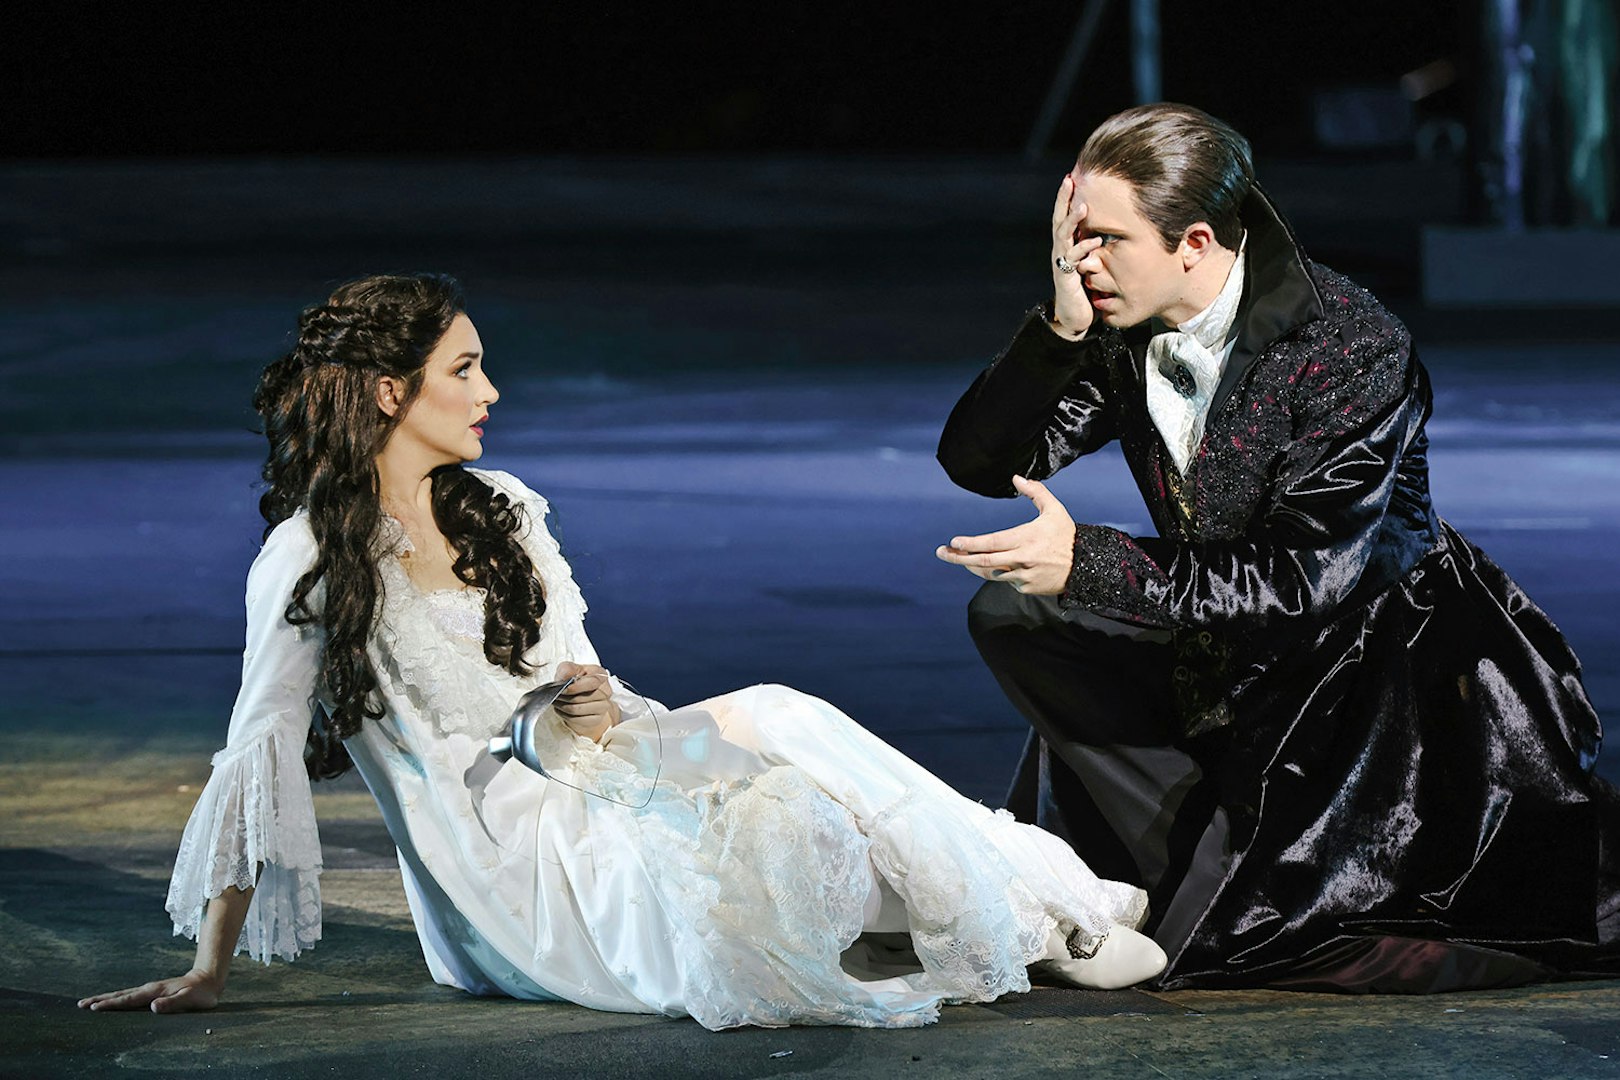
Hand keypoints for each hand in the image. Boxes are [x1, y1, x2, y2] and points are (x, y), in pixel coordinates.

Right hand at [78, 969, 221, 1012]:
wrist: (208, 980)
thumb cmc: (201, 993)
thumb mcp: (190, 999)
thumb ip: (173, 1003)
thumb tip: (153, 1007)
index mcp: (154, 992)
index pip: (128, 1000)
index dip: (111, 1005)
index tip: (93, 1008)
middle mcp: (149, 989)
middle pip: (120, 995)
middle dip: (100, 1000)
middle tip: (80, 1005)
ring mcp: (150, 990)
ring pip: (123, 994)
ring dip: (105, 999)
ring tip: (88, 1003)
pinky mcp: (152, 992)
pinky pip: (129, 996)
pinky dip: (116, 999)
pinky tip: (111, 1003)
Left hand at [553, 662, 619, 741]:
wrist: (580, 696)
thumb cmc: (575, 681)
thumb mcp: (569, 669)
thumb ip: (567, 669)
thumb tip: (565, 675)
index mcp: (600, 675)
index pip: (592, 682)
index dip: (575, 687)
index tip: (562, 688)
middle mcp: (606, 691)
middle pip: (581, 698)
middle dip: (564, 697)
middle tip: (556, 695)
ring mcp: (603, 706)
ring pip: (577, 709)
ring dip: (562, 706)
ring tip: (557, 701)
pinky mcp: (597, 719)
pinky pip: (577, 719)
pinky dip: (565, 715)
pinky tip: (562, 709)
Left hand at [935, 475, 1075, 594]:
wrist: (1086, 566)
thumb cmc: (1066, 535)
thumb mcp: (1054, 510)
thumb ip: (1035, 492)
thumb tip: (1016, 477)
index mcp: (1026, 538)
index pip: (991, 543)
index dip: (971, 544)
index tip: (954, 542)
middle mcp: (1022, 559)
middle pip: (984, 561)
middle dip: (959, 558)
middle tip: (941, 552)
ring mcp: (1024, 576)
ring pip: (991, 573)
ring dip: (974, 566)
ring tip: (962, 558)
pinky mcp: (1027, 589)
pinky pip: (1006, 581)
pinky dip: (1000, 573)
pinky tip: (999, 566)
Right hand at [1050, 174, 1104, 339]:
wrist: (1075, 316)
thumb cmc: (1085, 289)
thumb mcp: (1091, 262)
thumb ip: (1094, 247)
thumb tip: (1107, 230)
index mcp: (1066, 245)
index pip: (1064, 216)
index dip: (1066, 197)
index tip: (1072, 177)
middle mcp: (1060, 251)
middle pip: (1058, 220)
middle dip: (1063, 200)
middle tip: (1069, 180)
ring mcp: (1061, 263)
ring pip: (1063, 236)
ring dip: (1073, 221)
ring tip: (1083, 207)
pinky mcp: (1066, 277)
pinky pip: (1072, 259)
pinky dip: (1083, 249)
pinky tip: (1094, 241)